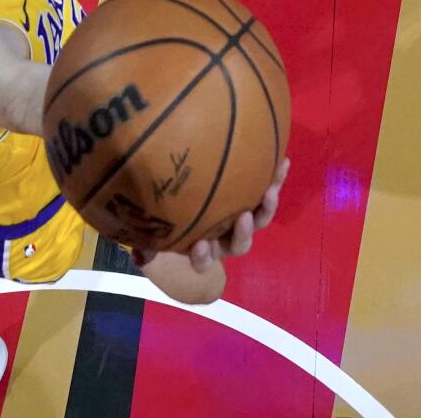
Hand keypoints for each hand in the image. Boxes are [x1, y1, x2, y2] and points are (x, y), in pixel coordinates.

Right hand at [133, 157, 289, 271]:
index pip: (203, 260)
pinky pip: (267, 192)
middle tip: (242, 217)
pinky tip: (283, 161)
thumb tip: (137, 255)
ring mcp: (241, 219)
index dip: (203, 256)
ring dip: (266, 208)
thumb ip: (148, 244)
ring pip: (258, 220)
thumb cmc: (170, 217)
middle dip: (242, 233)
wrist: (196, 193)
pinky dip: (275, 180)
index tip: (200, 244)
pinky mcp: (254, 199)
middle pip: (239, 244)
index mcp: (202, 247)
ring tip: (270, 191)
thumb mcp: (156, 232)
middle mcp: (224, 238)